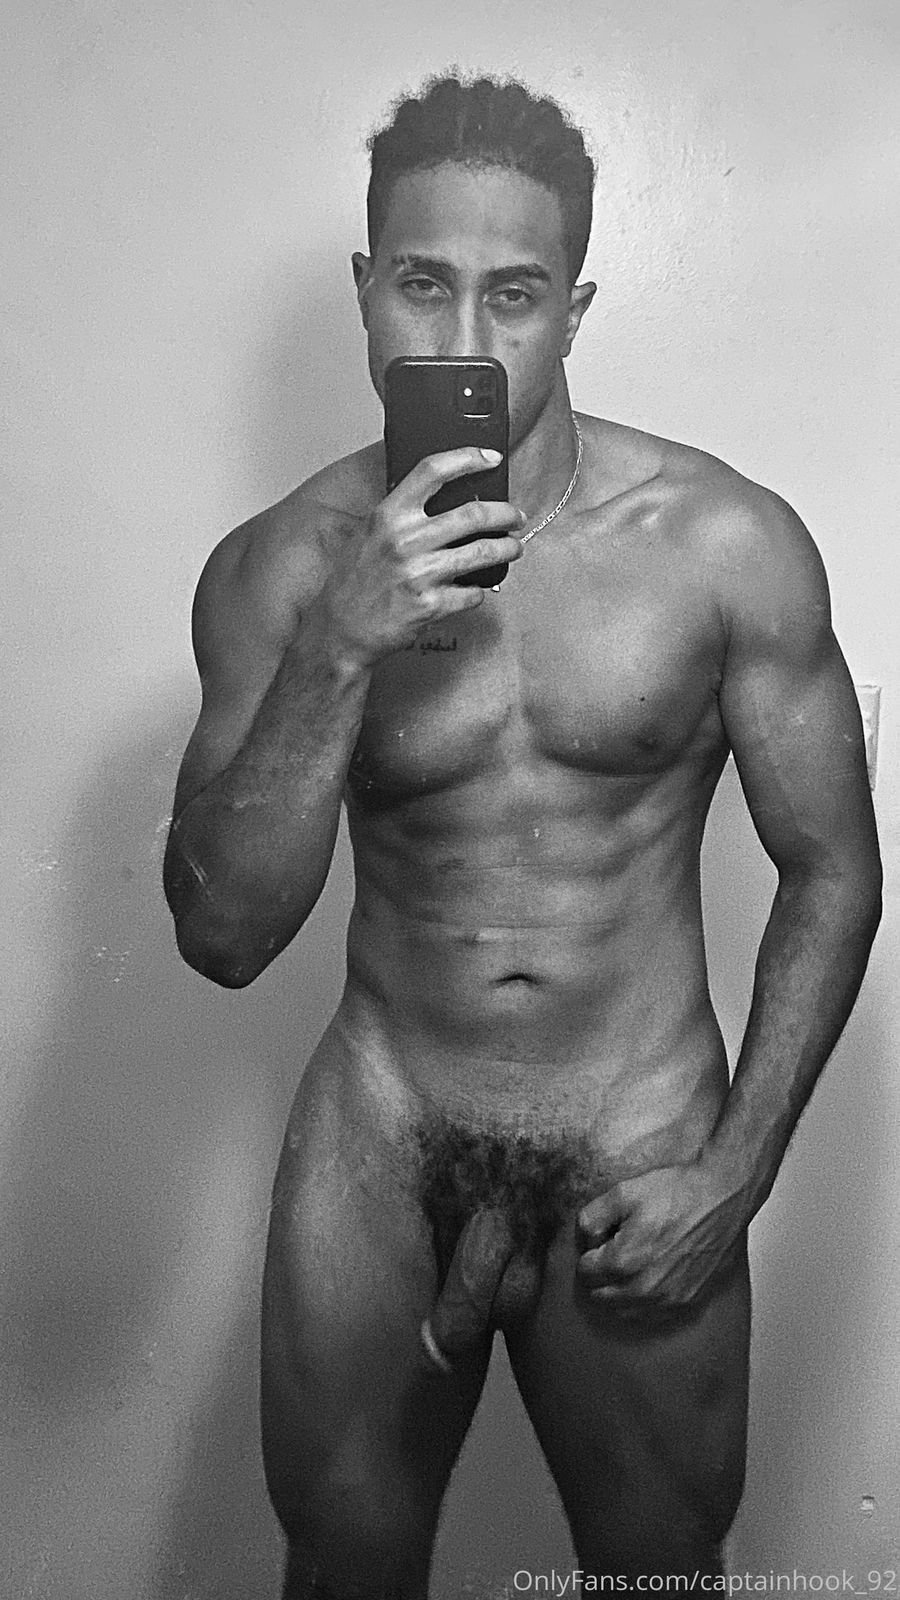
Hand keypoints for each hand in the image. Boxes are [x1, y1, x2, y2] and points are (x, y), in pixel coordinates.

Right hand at [315, 447, 525, 668]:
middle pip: (473, 514)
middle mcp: (405, 541)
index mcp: (388, 516)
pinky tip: (476, 588)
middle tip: (516, 516)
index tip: (491, 458)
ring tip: (513, 548)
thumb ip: (399, 517)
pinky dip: (480, 590)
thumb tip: (439, 498)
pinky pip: (472, 593)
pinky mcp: (431, 606)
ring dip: (507, 549)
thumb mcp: (367, 536)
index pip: (433, 471)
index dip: (468, 459)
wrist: (339, 631)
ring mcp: (420, 574)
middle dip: (505, 513)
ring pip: (483, 553)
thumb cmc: (353, 585)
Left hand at [575, 1156, 746, 1316]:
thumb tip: (584, 1239)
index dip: (590, 1252)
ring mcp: (667, 1299)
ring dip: (618, 1293)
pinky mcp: (688, 1302)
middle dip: (600, 1275)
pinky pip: (653, 1316)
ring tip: (630, 1266)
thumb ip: (591, 1217)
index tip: (603, 1240)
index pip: (585, 1272)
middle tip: (613, 1252)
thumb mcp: (623, 1192)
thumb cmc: (678, 1193)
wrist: (722, 1198)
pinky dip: (644, 1303)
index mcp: (623, 1261)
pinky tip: (650, 1280)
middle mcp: (644, 1288)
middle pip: (600, 1296)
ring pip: (624, 1311)